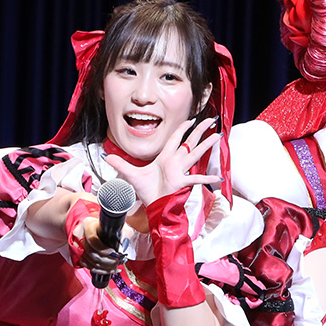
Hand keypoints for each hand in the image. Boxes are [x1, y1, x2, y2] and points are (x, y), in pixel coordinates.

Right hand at [72, 215, 126, 273]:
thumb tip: (123, 246)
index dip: (103, 249)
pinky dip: (98, 270)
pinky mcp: (78, 254)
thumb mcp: (119, 226)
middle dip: (106, 260)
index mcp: (89, 225)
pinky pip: (86, 265)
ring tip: (115, 267)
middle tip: (117, 262)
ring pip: (88, 260)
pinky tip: (108, 270)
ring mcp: (77, 245)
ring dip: (103, 267)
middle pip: (91, 252)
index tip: (114, 253)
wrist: (99, 228)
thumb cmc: (110, 226)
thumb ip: (124, 233)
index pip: (93, 239)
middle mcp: (80, 235)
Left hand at [106, 117, 220, 205]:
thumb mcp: (130, 174)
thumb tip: (107, 157)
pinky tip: (217, 178)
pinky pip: (196, 179)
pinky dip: (206, 179)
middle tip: (212, 119)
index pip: (175, 138)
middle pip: (190, 141)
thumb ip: (120, 164)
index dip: (182, 128)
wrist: (152, 205)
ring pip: (195, 154)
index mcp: (165, 158)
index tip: (191, 120)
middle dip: (200, 130)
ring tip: (218, 136)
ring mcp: (180, 171)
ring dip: (206, 145)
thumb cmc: (146, 191)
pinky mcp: (182, 182)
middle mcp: (175, 162)